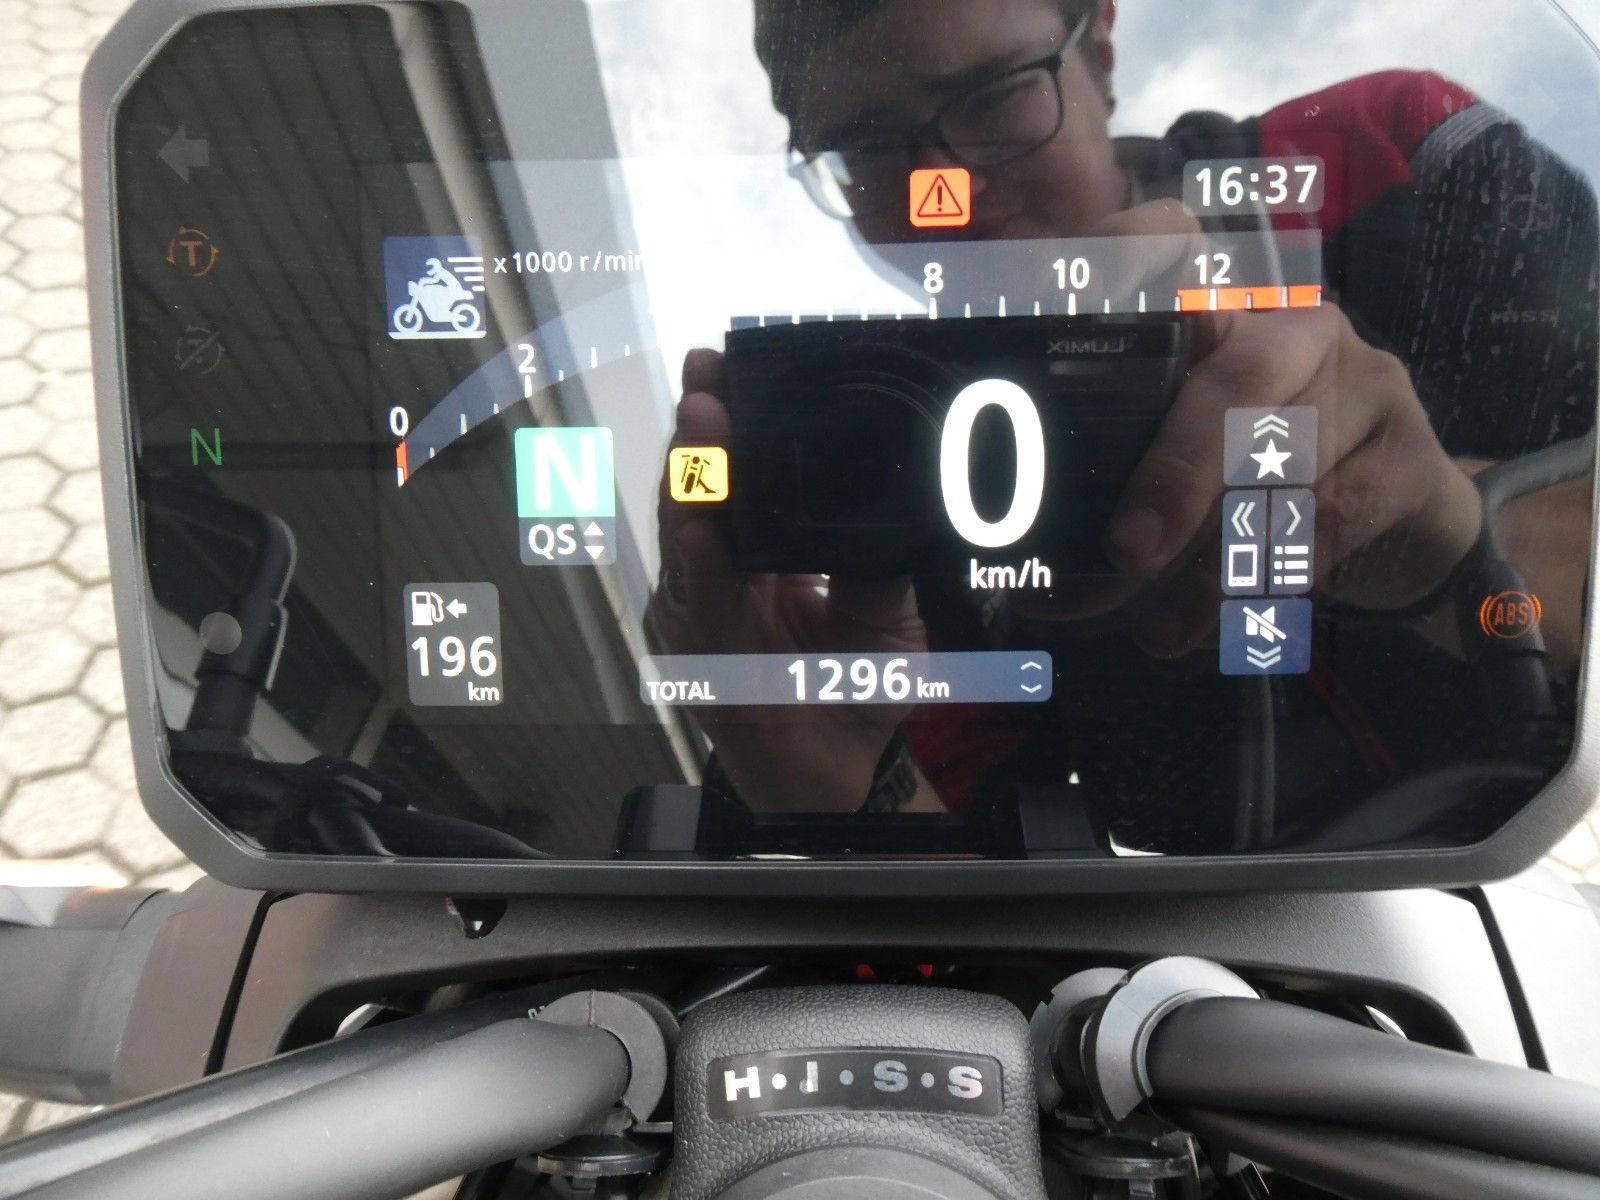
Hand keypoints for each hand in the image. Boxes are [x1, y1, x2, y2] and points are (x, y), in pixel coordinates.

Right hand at [649, 350, 932, 811]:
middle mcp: (720, 569)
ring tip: (703, 423)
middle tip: (708, 375)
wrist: (845, 767)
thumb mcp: (885, 604)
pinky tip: (702, 530)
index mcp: (758, 546)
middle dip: (702, 430)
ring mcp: (701, 610)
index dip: (731, 419)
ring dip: (695, 481)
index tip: (728, 364)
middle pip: (699, 487)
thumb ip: (877, 549)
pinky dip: (700, 566)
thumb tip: (897, 477)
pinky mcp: (700, 657)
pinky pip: (698, 606)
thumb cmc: (854, 682)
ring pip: (687, 534)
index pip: (735, 470)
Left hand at [1103, 301, 1483, 656]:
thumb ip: (1137, 502)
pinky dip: (1272, 580)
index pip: (1179, 329)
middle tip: (1127, 554)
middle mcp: (1307, 335)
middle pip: (1236, 388)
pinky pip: (1334, 523)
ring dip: (1214, 562)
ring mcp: (1373, 388)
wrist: (1413, 528)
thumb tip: (1047, 590)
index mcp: (1238, 325)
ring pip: (1283, 471)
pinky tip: (1224, 626)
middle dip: (1176, 476)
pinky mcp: (1415, 459)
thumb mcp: (1206, 476)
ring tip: (1162, 631)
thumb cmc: (1280, 487)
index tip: (1096, 446)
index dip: (1133, 374)